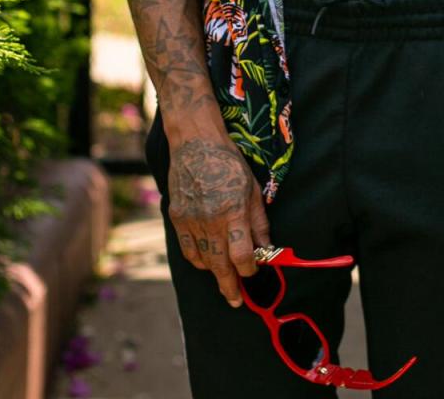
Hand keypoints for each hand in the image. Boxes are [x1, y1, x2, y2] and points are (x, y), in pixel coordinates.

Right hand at [167, 135, 271, 306]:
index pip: (242, 256)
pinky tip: (207, 260)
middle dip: (230, 287)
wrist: (195, 143)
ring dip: (214, 273)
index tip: (254, 273)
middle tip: (236, 301)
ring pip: (202, 262)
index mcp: (233, 212)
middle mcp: (210, 220)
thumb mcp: (252, 188)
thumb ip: (259, 221)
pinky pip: (188, 250)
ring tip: (224, 278)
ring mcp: (190, 221)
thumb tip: (266, 248)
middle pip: (220, 267)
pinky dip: (198, 259)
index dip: (250, 270)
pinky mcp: (177, 218)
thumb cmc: (229, 163)